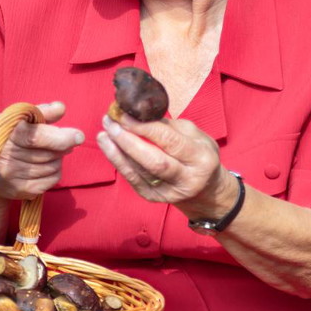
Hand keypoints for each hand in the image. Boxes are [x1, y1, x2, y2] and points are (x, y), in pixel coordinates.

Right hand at [0, 101, 84, 201]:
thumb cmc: (5, 137)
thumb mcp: (15, 119)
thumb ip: (39, 111)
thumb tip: (60, 108)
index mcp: (4, 134)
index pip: (36, 137)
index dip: (60, 137)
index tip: (79, 136)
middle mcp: (5, 158)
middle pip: (49, 153)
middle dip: (62, 145)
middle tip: (61, 140)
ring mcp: (13, 177)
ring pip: (53, 166)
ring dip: (58, 157)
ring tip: (48, 151)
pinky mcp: (22, 191)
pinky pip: (53, 179)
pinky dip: (55, 170)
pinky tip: (45, 164)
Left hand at [96, 113, 234, 219]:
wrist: (206, 189)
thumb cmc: (198, 154)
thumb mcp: (194, 135)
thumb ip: (168, 126)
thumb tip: (138, 112)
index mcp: (201, 158)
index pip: (170, 141)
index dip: (144, 127)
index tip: (125, 113)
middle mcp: (187, 179)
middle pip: (153, 161)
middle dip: (128, 140)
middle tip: (110, 123)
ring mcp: (170, 192)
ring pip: (140, 172)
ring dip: (117, 152)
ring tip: (104, 133)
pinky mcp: (155, 198)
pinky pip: (133, 180)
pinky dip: (119, 163)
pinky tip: (108, 148)